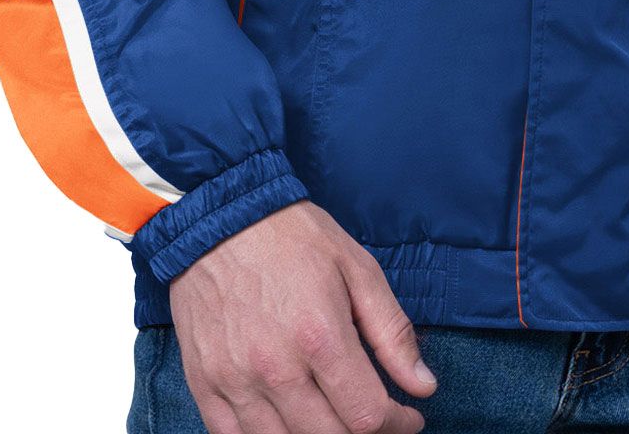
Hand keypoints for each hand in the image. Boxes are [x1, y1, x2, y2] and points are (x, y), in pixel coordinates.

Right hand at [169, 200, 436, 433]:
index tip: (408, 415)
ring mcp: (235, 381)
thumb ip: (392, 332)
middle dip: (363, 433)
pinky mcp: (205, 384)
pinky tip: (289, 420)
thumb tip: (424, 386)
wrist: (220, 217)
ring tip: (334, 415)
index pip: (367, 416)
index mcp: (320, 336)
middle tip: (374, 414)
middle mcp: (276, 368)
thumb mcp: (357, 267)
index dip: (397, 424)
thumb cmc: (293, 237)